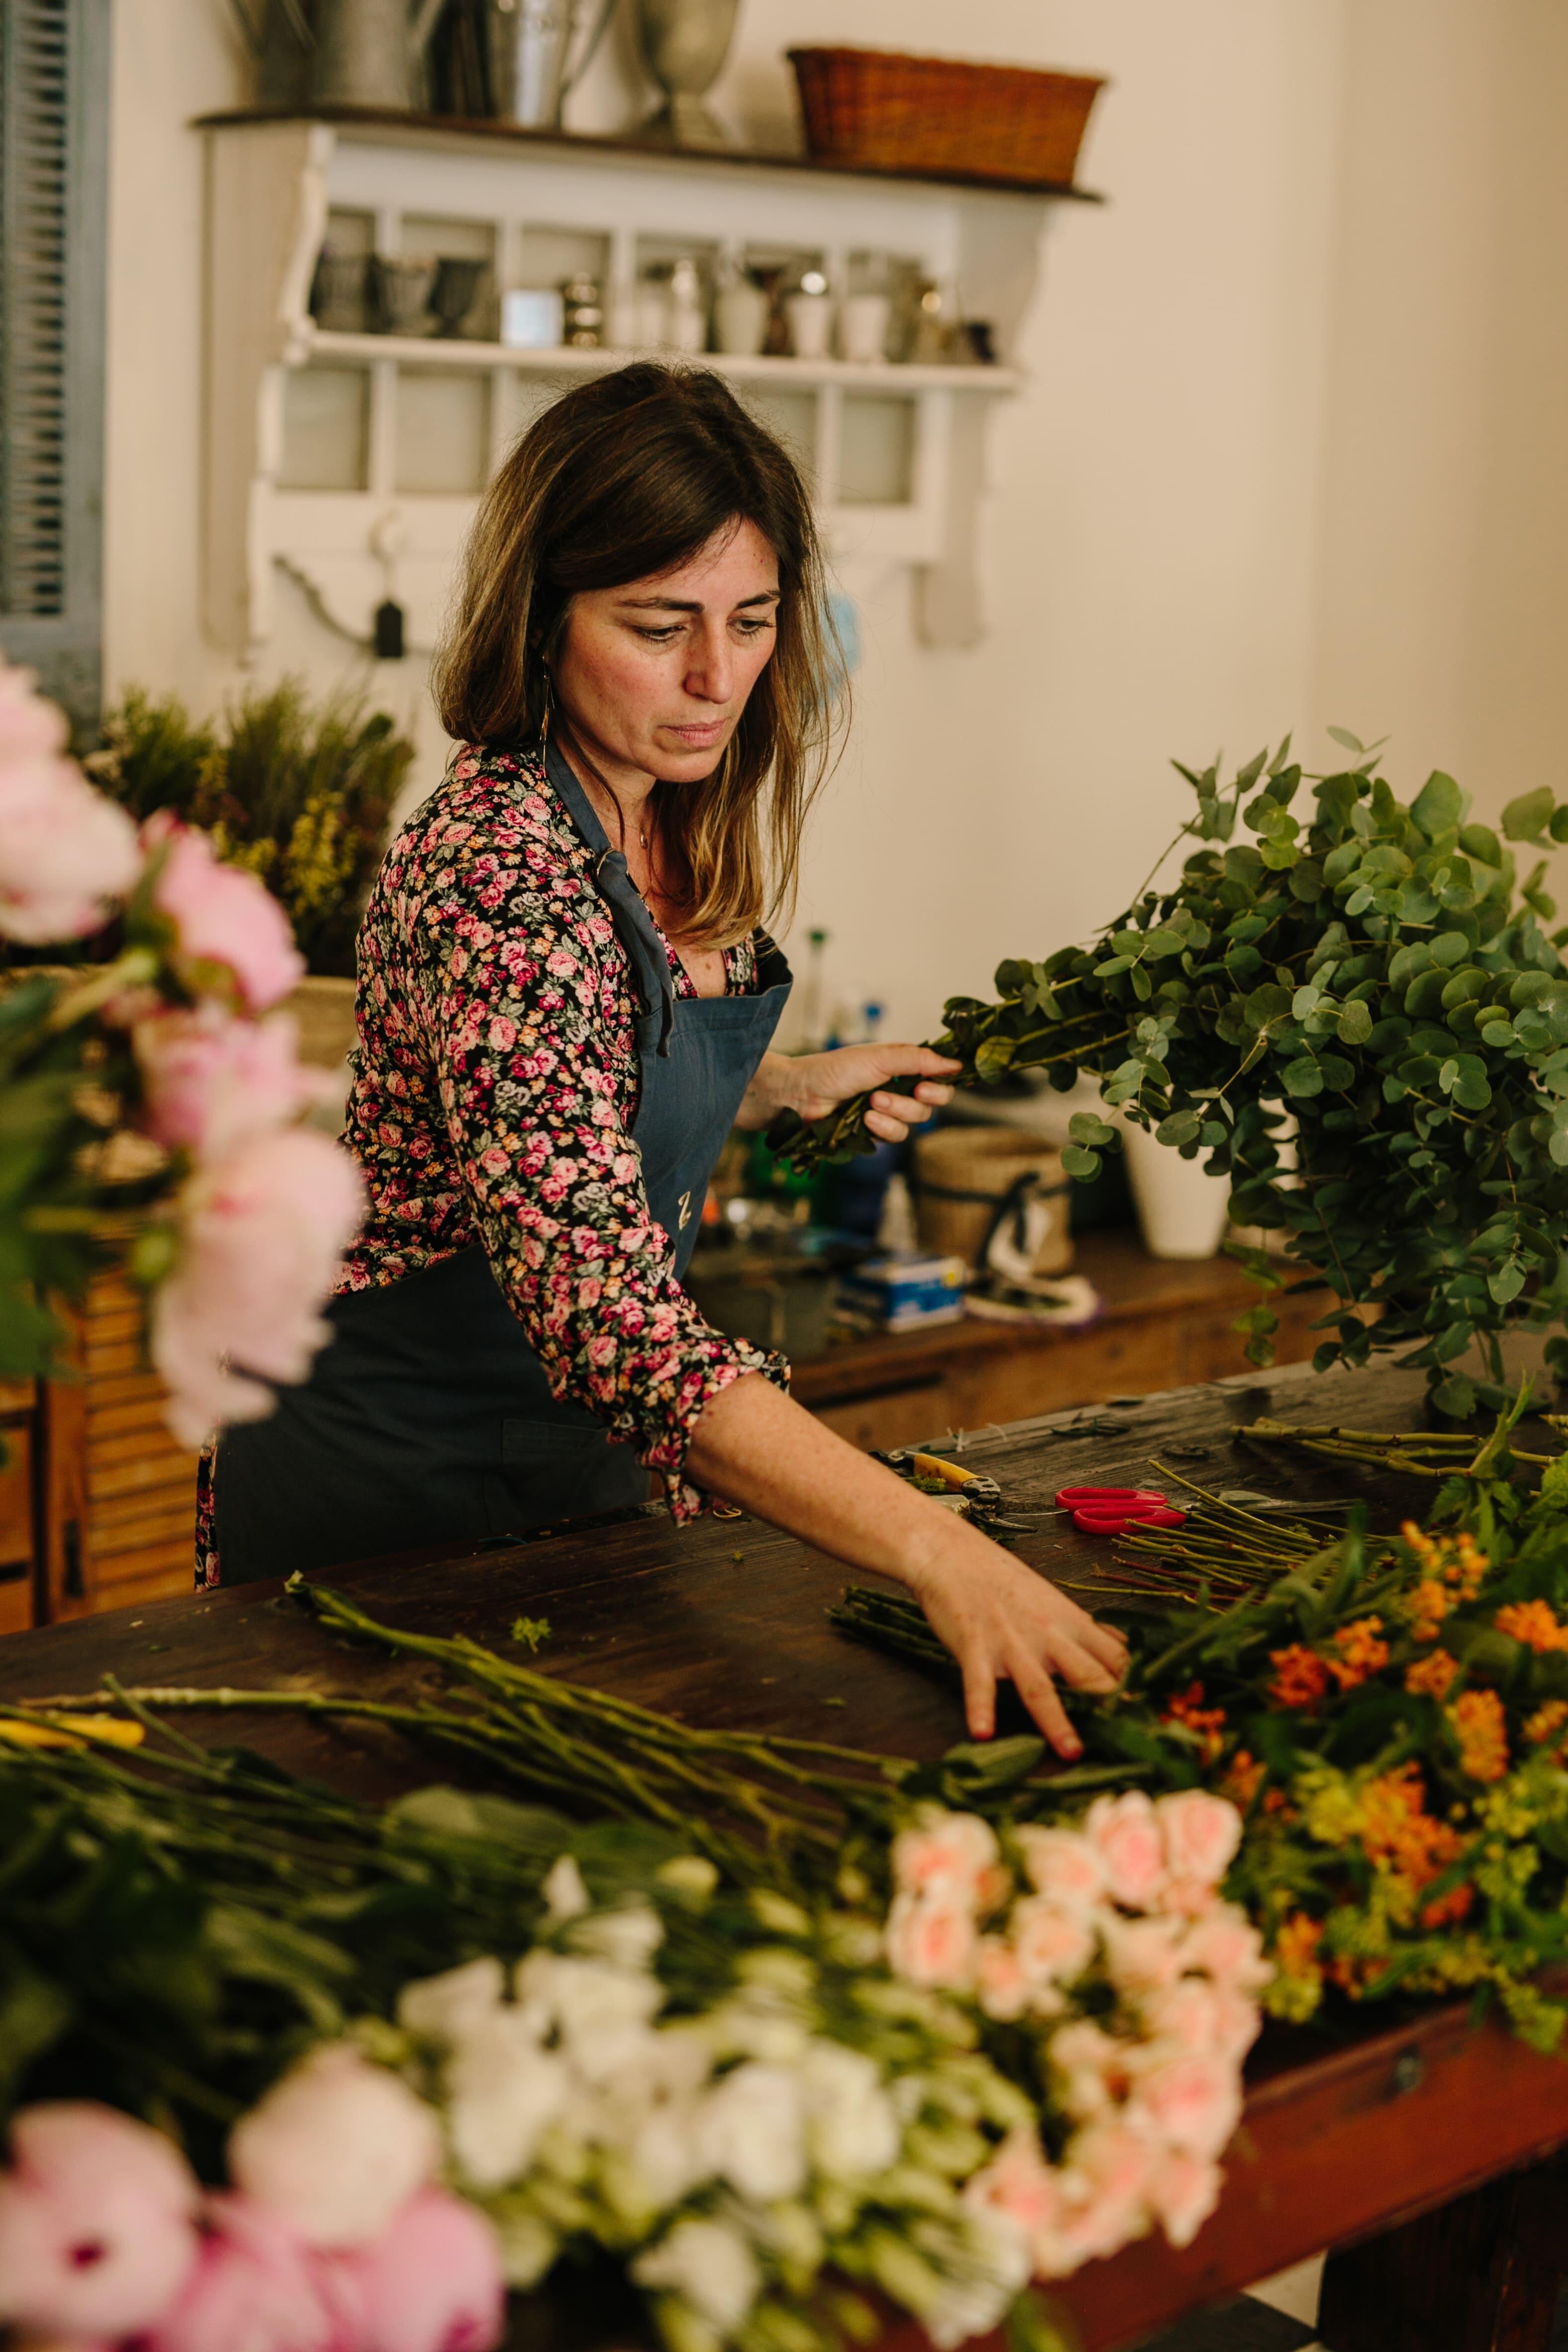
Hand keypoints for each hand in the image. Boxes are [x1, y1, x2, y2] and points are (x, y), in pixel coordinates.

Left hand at [786, 1043, 962, 1144]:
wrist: (802, 1095)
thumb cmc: (836, 1069)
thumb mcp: (880, 1057)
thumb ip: (918, 1060)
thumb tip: (956, 1063)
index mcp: (903, 1067)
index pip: (939, 1077)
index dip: (942, 1083)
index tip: (930, 1083)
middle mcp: (899, 1089)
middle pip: (932, 1103)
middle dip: (919, 1099)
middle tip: (908, 1091)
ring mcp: (888, 1112)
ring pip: (914, 1122)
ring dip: (896, 1112)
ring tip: (871, 1102)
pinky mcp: (875, 1133)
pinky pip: (895, 1136)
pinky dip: (883, 1128)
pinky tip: (866, 1119)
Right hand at [905, 1536, 1128, 1753]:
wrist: (953, 1553)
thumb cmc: (1005, 1581)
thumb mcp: (1054, 1602)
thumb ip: (1087, 1629)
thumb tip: (1124, 1647)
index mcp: (1071, 1624)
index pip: (1115, 1658)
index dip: (1135, 1687)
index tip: (1154, 1715)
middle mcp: (1047, 1635)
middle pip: (1086, 1674)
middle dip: (1108, 1706)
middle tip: (1130, 1740)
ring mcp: (1011, 1642)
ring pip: (1039, 1687)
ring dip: (1056, 1721)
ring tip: (1072, 1752)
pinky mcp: (974, 1646)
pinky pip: (979, 1683)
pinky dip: (980, 1708)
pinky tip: (982, 1733)